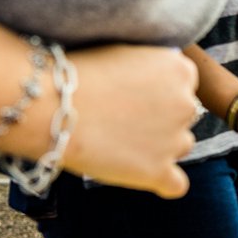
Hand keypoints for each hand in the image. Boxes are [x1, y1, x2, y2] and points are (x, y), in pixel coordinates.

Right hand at [64, 45, 198, 198]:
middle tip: (121, 118)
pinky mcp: (158, 171)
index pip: (184, 84)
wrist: (51, 106)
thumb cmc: (78, 75)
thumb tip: (159, 81)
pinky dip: (164, 182)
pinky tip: (147, 176)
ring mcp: (175, 139)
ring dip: (160, 146)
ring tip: (121, 141)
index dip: (158, 91)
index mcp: (180, 69)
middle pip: (184, 116)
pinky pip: (176, 184)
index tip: (133, 94)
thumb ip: (152, 66)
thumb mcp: (126, 53)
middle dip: (160, 118)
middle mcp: (186, 104)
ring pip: (181, 146)